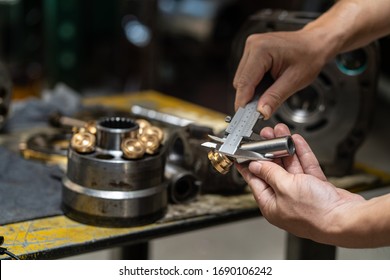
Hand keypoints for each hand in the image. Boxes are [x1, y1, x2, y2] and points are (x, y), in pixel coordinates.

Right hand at [233, 30, 327, 118]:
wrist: (315, 43)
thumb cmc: (309, 56)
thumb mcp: (294, 81)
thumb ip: (275, 97)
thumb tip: (261, 111)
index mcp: (261, 49)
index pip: (244, 82)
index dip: (243, 102)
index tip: (244, 118)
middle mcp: (253, 45)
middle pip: (240, 81)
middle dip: (249, 97)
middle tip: (262, 109)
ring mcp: (251, 47)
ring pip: (242, 79)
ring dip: (252, 91)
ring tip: (271, 91)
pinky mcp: (252, 52)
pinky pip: (247, 74)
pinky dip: (255, 84)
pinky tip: (268, 84)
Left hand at [236, 123, 364, 245]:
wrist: (346, 219)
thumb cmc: (315, 213)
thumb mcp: (284, 187)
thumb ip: (270, 173)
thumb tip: (256, 166)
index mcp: (271, 205)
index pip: (255, 181)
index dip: (249, 165)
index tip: (244, 154)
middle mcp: (285, 200)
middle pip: (273, 171)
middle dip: (269, 151)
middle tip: (266, 136)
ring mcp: (301, 193)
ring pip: (290, 166)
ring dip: (285, 148)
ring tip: (280, 132)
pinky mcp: (316, 188)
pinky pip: (305, 168)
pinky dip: (301, 154)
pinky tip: (296, 142)